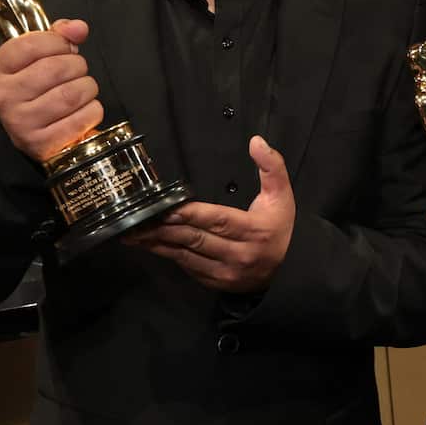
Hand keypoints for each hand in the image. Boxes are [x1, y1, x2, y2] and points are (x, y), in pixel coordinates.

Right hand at [0, 18, 102, 160]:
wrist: (39, 135)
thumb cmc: (41, 90)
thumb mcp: (41, 59)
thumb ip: (59, 36)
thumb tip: (78, 28)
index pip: (30, 44)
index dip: (57, 42)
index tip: (65, 47)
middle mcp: (5, 97)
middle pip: (55, 68)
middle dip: (77, 65)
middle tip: (77, 71)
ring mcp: (21, 123)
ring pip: (72, 93)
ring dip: (88, 88)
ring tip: (83, 90)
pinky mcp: (42, 144)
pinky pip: (83, 118)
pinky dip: (93, 110)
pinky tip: (84, 110)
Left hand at [124, 136, 294, 292]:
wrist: (290, 269)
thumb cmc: (280, 226)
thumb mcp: (282, 194)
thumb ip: (271, 166)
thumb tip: (256, 141)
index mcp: (254, 230)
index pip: (218, 220)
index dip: (192, 215)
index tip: (168, 209)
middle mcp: (240, 254)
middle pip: (197, 239)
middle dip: (165, 229)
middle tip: (139, 221)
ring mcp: (227, 272)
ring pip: (188, 256)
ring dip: (160, 244)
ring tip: (135, 234)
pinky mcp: (217, 283)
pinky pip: (190, 268)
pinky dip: (171, 255)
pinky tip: (154, 245)